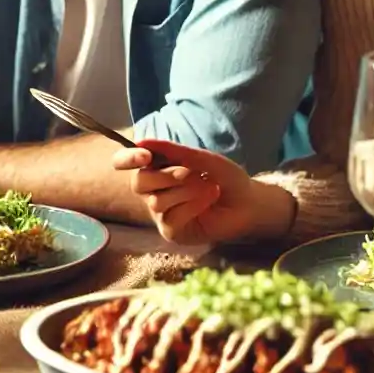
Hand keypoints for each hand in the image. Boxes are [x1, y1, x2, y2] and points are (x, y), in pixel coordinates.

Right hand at [113, 140, 295, 245]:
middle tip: (192, 172)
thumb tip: (142, 141)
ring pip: (156, 201)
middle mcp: (154, 191)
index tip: (144, 155)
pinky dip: (193, 205)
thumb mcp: (204, 159)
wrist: (248, 202)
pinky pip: (170, 218)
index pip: (125, 162)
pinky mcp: (171, 231)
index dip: (127, 158)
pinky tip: (209, 200)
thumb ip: (175, 151)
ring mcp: (161, 213)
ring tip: (210, 186)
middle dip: (166, 175)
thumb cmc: (226, 178)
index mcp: (157, 168)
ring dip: (186, 190)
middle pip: (139, 182)